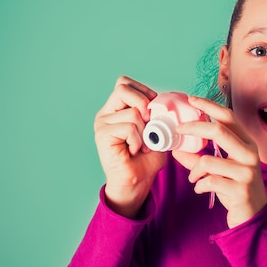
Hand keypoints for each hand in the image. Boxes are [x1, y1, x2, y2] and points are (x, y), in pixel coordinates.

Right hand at [93, 76, 166, 217]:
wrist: (136, 182)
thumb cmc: (146, 159)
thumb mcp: (157, 130)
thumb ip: (157, 114)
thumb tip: (164, 101)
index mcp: (116, 109)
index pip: (125, 83)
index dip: (143, 91)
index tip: (154, 110)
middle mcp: (106, 113)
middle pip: (123, 87)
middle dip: (143, 103)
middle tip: (150, 123)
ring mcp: (102, 123)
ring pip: (132, 112)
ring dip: (145, 131)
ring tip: (143, 145)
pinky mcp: (102, 135)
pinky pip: (128, 127)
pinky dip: (138, 140)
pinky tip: (134, 150)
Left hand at [172, 96, 266, 227]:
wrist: (253, 217)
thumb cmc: (235, 188)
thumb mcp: (219, 169)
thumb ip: (198, 158)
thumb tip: (176, 148)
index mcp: (246, 143)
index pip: (228, 116)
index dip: (209, 105)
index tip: (191, 99)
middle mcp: (249, 154)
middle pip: (219, 130)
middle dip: (194, 127)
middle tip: (178, 130)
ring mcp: (247, 172)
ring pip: (208, 160)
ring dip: (194, 170)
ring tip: (193, 178)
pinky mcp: (241, 189)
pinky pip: (209, 181)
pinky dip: (199, 185)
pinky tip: (201, 189)